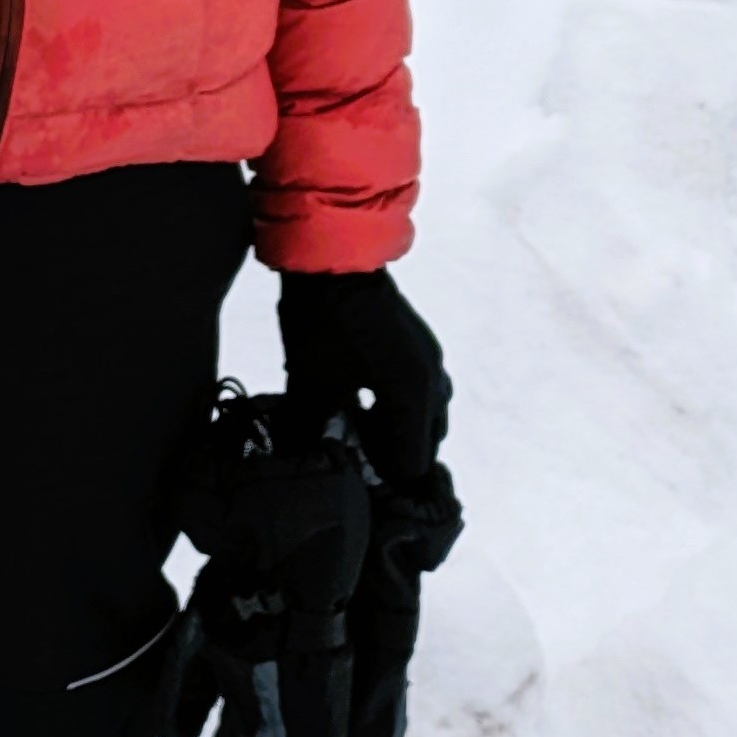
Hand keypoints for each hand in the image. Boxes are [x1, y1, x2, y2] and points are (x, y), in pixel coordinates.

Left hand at [276, 266, 450, 483]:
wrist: (328, 255)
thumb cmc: (321, 320)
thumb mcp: (310, 381)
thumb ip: (312, 428)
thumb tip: (303, 460)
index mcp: (414, 394)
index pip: (411, 463)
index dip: (381, 479)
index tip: (354, 482)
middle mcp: (432, 380)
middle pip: (424, 442)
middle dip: (392, 457)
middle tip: (356, 460)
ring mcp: (429, 359)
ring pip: (424, 416)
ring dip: (396, 431)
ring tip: (358, 435)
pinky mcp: (418, 344)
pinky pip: (419, 391)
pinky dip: (398, 407)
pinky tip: (365, 404)